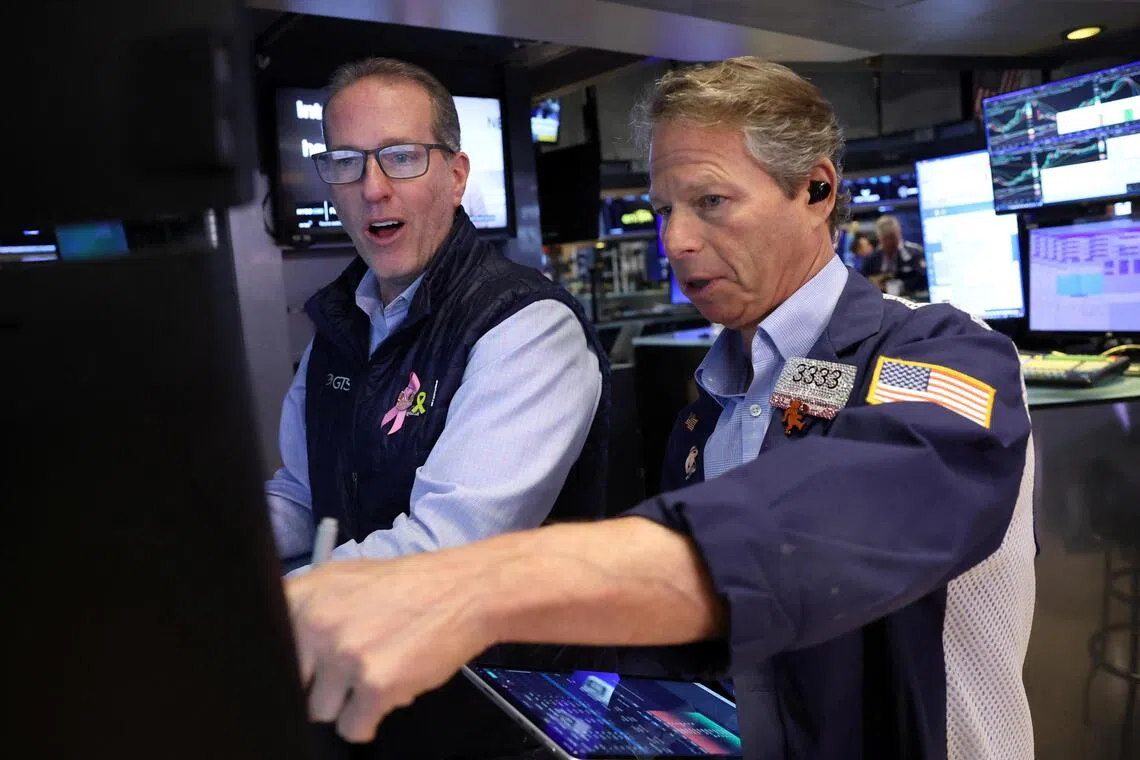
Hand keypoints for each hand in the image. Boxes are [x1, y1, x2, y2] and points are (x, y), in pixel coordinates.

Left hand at [285, 551, 495, 741]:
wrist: (463, 592)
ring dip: (347, 701)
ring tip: (376, 672)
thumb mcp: (344, 578)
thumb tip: (279, 645)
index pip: (266, 648)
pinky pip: (354, 728)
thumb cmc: (407, 586)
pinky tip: (390, 688)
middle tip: (350, 665)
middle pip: (291, 684)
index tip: (304, 665)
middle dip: (318, 683)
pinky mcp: (376, 686)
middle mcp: (317, 624)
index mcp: (303, 595)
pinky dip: (371, 718)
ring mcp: (345, 656)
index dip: (287, 663)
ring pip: (321, 711)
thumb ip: (307, 607)